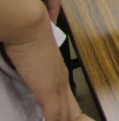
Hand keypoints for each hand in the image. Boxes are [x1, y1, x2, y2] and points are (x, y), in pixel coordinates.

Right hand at [3, 0, 84, 120]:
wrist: (28, 25)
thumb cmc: (25, 37)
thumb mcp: (29, 61)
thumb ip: (31, 72)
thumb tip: (29, 76)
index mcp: (58, 74)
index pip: (68, 101)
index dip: (70, 115)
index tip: (71, 119)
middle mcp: (61, 80)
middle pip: (73, 111)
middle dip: (76, 120)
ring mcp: (57, 85)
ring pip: (68, 115)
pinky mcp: (48, 89)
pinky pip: (55, 115)